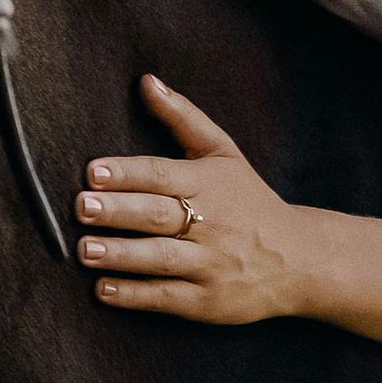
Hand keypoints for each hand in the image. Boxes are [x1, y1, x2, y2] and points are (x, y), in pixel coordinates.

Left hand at [75, 75, 314, 324]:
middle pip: (158, 215)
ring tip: (84, 249)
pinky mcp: (207, 301)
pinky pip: (167, 297)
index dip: (128, 173)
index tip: (93, 171)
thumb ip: (183, 117)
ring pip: (161, 258)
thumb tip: (146, 81)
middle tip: (81, 206)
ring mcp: (210, 264)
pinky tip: (104, 289)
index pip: (163, 175)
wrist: (300, 259)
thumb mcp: (223, 154)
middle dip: (118, 211)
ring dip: (121, 255)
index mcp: (209, 184)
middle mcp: (210, 224)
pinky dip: (135, 294)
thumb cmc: (249, 201)